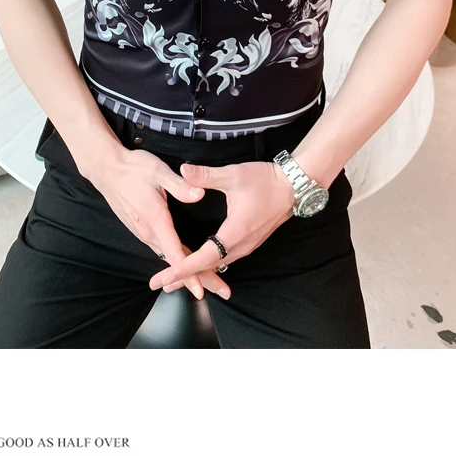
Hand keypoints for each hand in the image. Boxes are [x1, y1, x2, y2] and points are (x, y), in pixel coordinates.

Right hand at [84, 144, 231, 300]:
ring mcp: (144, 233)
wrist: (107, 170)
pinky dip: (177, 262)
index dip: (189, 272)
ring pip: (169, 258)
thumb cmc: (133, 168)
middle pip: (176, 262)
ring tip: (210, 283)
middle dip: (199, 278)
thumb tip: (199, 194)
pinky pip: (162, 251)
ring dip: (189, 272)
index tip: (201, 288)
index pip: (174, 253)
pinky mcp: (142, 230)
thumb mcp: (158, 171)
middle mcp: (149, 232)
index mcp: (155, 219)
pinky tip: (187, 267)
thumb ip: (180, 185)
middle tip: (222, 290)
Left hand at [148, 160, 296, 292]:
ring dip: (197, 273)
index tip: (163, 278)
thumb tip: (183, 170)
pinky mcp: (249, 242)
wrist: (294, 186)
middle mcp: (241, 245)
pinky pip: (226, 260)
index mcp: (234, 233)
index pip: (202, 259)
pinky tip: (201, 264)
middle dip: (184, 277)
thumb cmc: (266, 180)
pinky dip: (209, 265)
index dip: (180, 269)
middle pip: (208, 269)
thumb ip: (206, 176)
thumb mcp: (234, 175)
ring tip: (176, 279)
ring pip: (217, 266)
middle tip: (161, 284)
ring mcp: (247, 246)